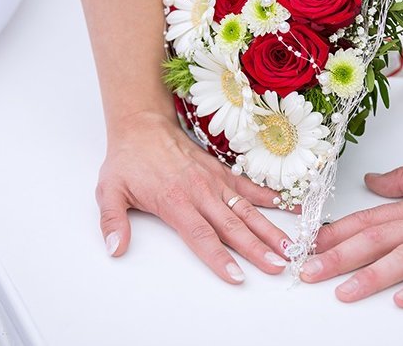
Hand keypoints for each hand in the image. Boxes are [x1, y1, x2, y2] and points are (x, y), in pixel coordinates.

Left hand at [96, 111, 290, 282]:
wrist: (143, 126)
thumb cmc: (128, 160)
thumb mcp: (109, 191)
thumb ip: (112, 222)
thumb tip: (115, 249)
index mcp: (175, 201)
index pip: (201, 236)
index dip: (219, 258)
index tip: (237, 277)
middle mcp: (201, 192)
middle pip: (233, 227)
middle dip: (257, 249)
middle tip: (279, 266)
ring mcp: (215, 182)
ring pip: (248, 210)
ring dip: (270, 230)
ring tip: (292, 247)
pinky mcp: (223, 173)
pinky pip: (251, 188)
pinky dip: (273, 198)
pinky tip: (293, 208)